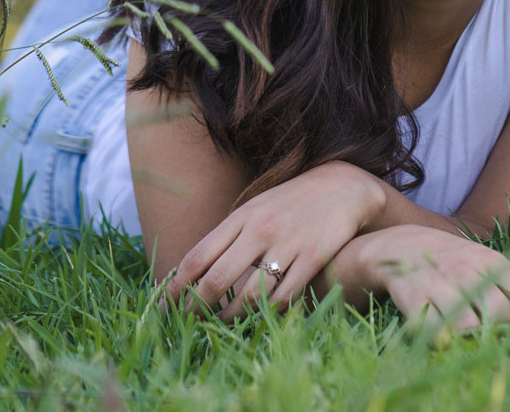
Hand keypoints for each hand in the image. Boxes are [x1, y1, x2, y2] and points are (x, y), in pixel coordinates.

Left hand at [162, 160, 383, 320]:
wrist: (344, 186)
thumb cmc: (292, 201)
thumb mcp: (257, 208)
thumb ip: (229, 235)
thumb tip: (191, 270)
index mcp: (242, 217)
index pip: (197, 257)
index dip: (176, 286)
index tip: (165, 305)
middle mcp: (261, 230)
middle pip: (217, 280)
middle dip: (197, 308)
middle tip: (189, 322)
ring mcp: (288, 244)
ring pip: (250, 295)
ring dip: (232, 316)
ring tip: (224, 322)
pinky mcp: (314, 257)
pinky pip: (285, 296)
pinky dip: (269, 312)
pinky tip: (262, 315)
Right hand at [336, 225, 509, 331]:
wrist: (397, 246)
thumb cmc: (449, 261)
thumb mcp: (483, 264)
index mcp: (489, 260)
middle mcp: (466, 268)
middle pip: (499, 312)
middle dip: (503, 332)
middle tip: (496, 339)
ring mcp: (438, 280)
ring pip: (468, 322)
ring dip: (472, 338)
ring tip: (470, 341)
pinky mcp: (411, 294)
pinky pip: (431, 327)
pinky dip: (439, 338)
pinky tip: (441, 338)